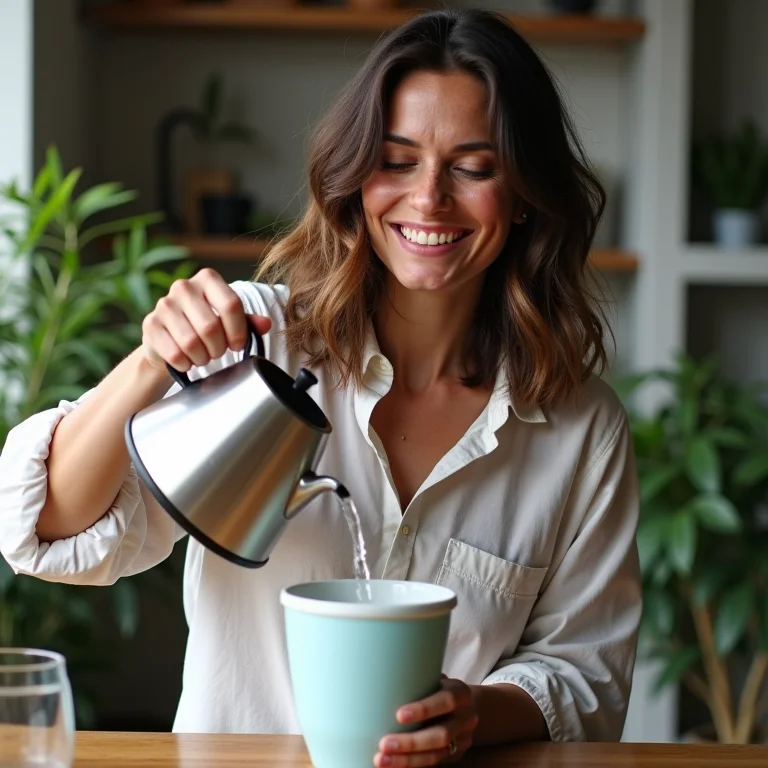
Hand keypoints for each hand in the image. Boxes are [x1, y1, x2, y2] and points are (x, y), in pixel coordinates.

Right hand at [141, 268, 271, 372]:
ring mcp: (164, 304)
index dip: (238, 331)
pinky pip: (174, 353)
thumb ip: (249, 322)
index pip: (231, 305)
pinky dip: (185, 363)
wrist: (170, 340)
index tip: (237, 344)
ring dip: (202, 358)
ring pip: (191, 342)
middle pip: (211, 326)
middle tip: (218, 353)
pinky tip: (187, 361)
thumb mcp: (231, 321)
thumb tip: (266, 324)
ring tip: (203, 356)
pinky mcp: (150, 324)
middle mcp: (184, 286)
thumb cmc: (205, 327)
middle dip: (219, 348)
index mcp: (208, 279)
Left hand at [374, 677, 478, 766]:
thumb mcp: (434, 678)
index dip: (424, 709)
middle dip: (411, 742)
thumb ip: (417, 680)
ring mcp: (463, 739)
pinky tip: (393, 763)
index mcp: (460, 693)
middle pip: (441, 734)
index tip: (399, 715)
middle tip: (384, 744)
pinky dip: (411, 764)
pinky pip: (433, 763)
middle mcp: (465, 718)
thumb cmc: (438, 688)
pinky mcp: (455, 755)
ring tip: (382, 759)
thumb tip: (382, 679)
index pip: (446, 701)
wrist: (464, 706)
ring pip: (436, 754)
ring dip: (407, 759)